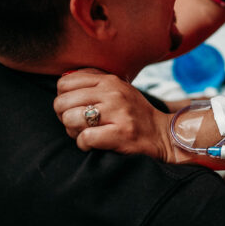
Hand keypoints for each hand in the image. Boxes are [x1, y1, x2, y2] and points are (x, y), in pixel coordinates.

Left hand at [54, 69, 175, 161]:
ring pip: (71, 119)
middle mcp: (112, 93)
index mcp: (109, 80)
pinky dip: (84, 144)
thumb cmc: (134, 113)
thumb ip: (93, 83)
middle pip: (62, 102)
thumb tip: (63, 84)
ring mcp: (117, 112)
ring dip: (73, 131)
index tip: (73, 108)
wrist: (162, 134)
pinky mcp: (120, 133)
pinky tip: (93, 144)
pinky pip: (85, 138)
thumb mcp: (118, 89)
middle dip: (64, 117)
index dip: (63, 98)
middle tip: (76, 124)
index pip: (65, 82)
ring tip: (85, 133)